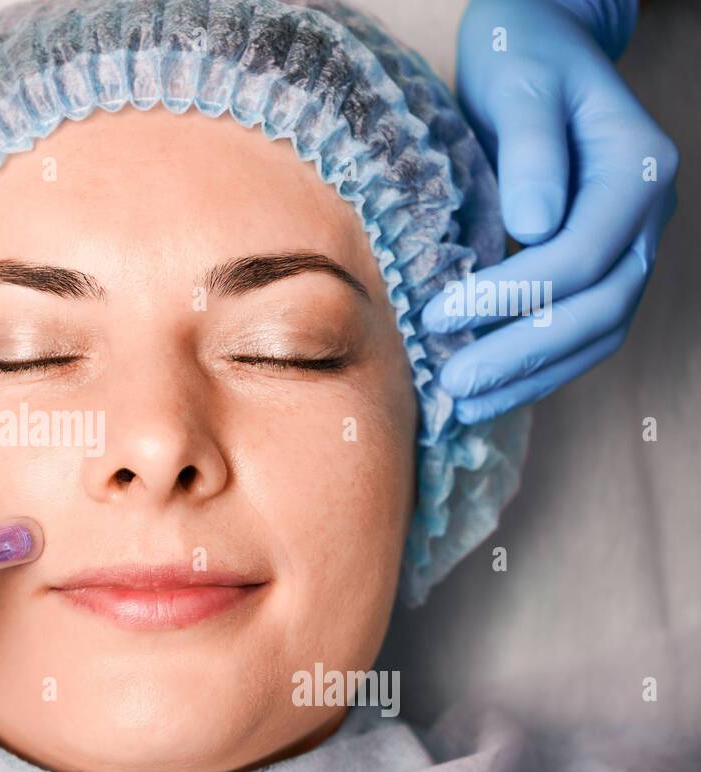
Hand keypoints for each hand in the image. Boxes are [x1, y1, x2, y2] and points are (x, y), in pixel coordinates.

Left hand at [422, 0, 676, 423]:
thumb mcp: (519, 87)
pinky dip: (538, 365)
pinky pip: (582, 329)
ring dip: (533, 376)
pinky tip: (489, 390)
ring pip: (598, 331)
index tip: (440, 316)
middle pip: (600, 306)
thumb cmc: (522, 59)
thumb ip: (530, 151)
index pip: (582, 254)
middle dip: (523, 353)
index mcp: (636, 168)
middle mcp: (646, 214)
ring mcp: (631, 243)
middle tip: (454, 386)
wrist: (538, 51)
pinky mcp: (600, 264)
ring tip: (465, 406)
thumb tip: (534, 225)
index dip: (512, 294)